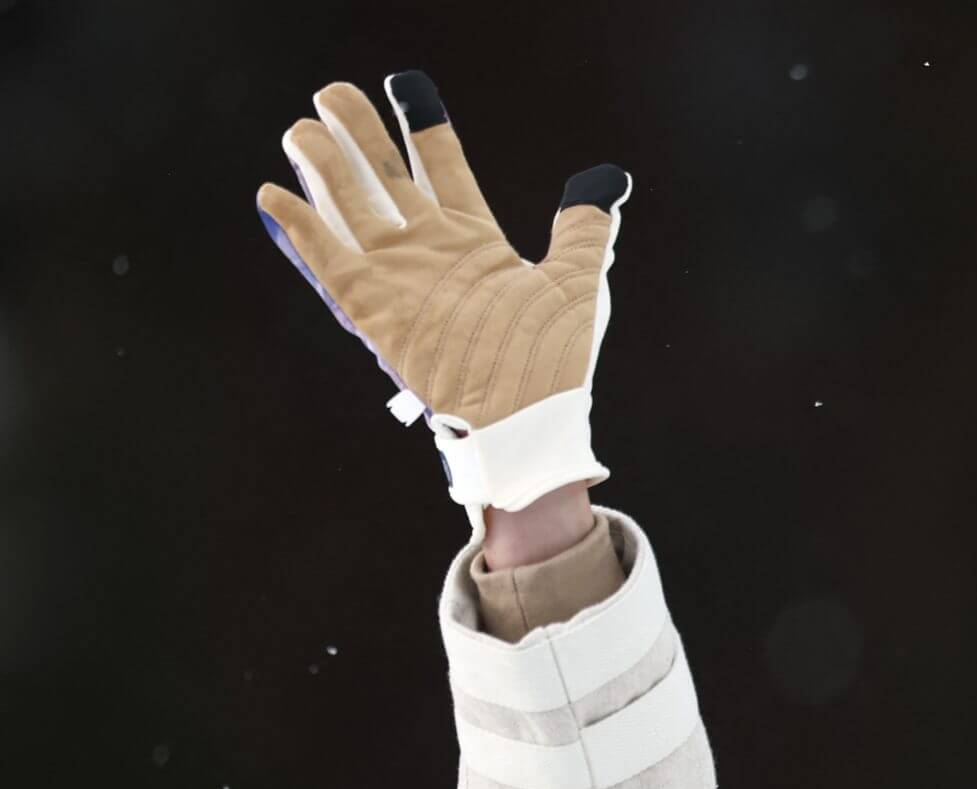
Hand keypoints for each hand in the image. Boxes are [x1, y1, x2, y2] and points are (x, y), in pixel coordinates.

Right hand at [255, 71, 631, 519]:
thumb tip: (607, 179)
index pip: (442, 166)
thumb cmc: (551, 360)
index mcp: (474, 241)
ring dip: (322, 167)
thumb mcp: (575, 284)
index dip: (424, 126)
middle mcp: (429, 252)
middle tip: (333, 92)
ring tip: (300, 130)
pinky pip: (326, 260)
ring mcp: (398, 277)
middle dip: (358, 133)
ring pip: (349, 207)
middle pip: (384, 176)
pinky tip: (272, 194)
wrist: (525, 418)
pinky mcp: (372, 309)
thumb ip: (584, 228)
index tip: (407, 84)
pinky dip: (299, 228)